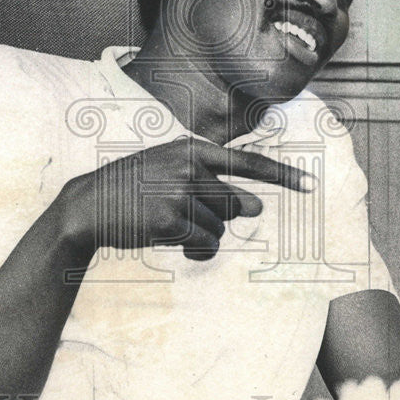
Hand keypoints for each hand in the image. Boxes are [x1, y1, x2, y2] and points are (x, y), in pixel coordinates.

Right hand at [59, 136, 314, 260]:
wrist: (87, 205)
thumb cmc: (134, 189)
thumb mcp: (171, 174)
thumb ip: (215, 185)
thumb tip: (258, 206)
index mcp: (192, 148)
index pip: (248, 162)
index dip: (283, 175)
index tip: (312, 185)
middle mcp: (190, 166)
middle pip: (235, 205)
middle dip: (217, 217)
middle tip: (184, 214)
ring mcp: (180, 192)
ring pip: (220, 228)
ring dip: (202, 236)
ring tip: (172, 227)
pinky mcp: (171, 220)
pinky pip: (205, 244)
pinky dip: (195, 250)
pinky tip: (173, 243)